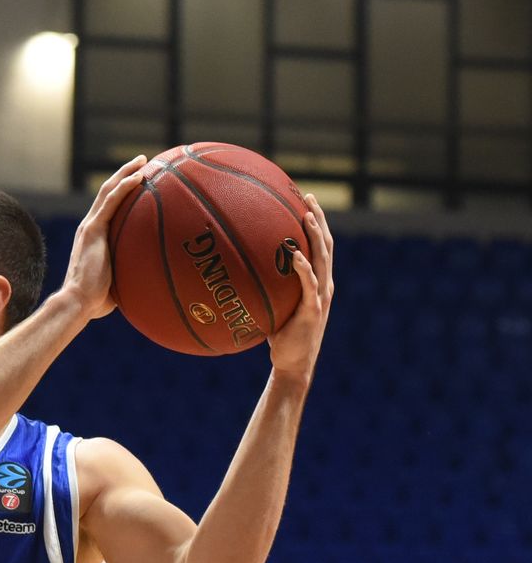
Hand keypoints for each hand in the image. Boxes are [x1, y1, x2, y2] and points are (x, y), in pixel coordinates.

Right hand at [60, 155, 147, 320]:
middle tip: (143, 163)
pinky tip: (140, 176)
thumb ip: (131, 273)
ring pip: (109, 191)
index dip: (123, 192)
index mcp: (94, 237)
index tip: (139, 182)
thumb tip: (153, 280)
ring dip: (126, 173)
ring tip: (144, 161)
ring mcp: (90, 226)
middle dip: (125, 174)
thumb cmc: (96, 301)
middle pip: (108, 192)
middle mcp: (90, 226)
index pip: (109, 208)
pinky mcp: (93, 229)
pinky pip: (111, 201)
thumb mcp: (119, 282)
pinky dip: (125, 187)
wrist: (78, 302)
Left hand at [268, 193, 333, 383]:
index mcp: (317, 282)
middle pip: (326, 245)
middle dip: (319, 219)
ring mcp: (321, 297)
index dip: (316, 223)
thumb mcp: (272, 306)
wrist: (293, 365)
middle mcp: (323, 285)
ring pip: (323, 260)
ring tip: (307, 216)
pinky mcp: (313, 311)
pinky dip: (304, 269)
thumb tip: (236, 271)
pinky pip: (309, 286)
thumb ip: (265, 288)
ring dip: (316, 236)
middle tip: (307, 197)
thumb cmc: (279, 337)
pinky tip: (295, 256)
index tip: (305, 200)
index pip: (320, 246)